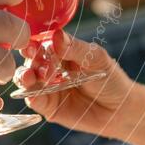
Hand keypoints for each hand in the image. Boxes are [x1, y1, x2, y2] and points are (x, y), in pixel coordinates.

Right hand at [16, 30, 144, 144]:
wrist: (120, 109)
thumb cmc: (110, 79)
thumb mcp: (96, 59)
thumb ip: (76, 49)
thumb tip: (56, 35)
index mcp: (60, 51)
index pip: (42, 43)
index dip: (34, 43)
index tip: (32, 44)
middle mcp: (50, 67)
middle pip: (31, 60)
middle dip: (31, 61)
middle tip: (36, 63)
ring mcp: (47, 87)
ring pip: (26, 79)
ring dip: (24, 76)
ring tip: (28, 77)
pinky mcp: (48, 106)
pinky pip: (34, 100)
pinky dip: (30, 96)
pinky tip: (33, 93)